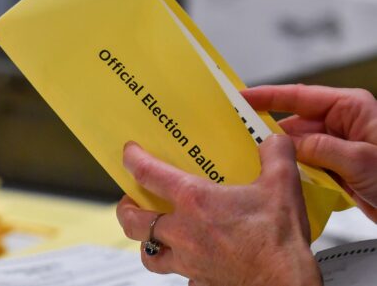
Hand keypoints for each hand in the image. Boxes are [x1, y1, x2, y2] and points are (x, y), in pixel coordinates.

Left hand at [117, 136, 320, 285]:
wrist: (285, 285)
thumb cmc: (278, 240)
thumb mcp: (283, 184)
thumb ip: (275, 154)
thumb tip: (272, 141)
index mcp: (195, 201)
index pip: (148, 174)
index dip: (133, 160)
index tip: (130, 153)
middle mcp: (183, 232)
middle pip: (134, 221)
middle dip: (126, 209)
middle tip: (132, 200)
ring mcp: (187, 261)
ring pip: (148, 254)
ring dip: (145, 242)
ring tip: (152, 232)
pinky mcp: (198, 280)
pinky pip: (178, 275)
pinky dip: (179, 265)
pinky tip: (191, 259)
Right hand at [242, 85, 376, 220]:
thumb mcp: (361, 159)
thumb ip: (321, 148)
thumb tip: (288, 142)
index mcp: (349, 108)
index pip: (299, 96)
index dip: (267, 96)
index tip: (241, 97)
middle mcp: (340, 123)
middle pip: (293, 121)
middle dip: (270, 131)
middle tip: (241, 137)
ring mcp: (335, 144)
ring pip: (296, 144)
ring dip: (281, 154)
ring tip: (256, 159)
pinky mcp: (332, 164)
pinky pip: (304, 162)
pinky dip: (291, 169)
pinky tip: (278, 176)